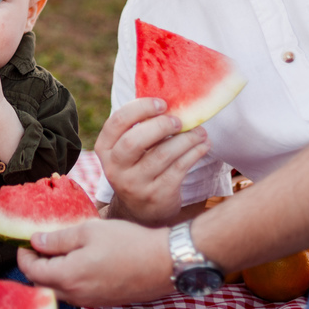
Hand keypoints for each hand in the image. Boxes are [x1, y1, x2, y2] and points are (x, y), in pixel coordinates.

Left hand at [17, 220, 174, 307]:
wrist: (163, 263)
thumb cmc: (127, 243)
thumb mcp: (88, 231)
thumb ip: (57, 239)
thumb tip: (35, 241)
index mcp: (68, 277)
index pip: (31, 271)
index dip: (23, 255)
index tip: (25, 242)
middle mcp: (75, 295)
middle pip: (41, 285)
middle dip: (35, 267)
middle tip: (41, 247)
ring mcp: (89, 302)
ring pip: (58, 292)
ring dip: (52, 275)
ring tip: (60, 252)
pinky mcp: (102, 302)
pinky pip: (75, 295)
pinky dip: (68, 281)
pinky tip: (79, 263)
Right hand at [95, 98, 210, 225]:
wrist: (141, 210)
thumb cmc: (138, 166)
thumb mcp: (128, 150)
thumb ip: (138, 128)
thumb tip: (171, 99)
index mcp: (105, 149)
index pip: (116, 122)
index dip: (140, 109)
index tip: (162, 104)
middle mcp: (115, 168)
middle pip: (134, 141)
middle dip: (160, 125)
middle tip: (179, 121)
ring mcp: (135, 184)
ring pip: (162, 155)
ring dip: (186, 139)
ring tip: (200, 131)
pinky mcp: (157, 195)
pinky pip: (178, 168)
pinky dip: (194, 153)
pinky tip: (203, 145)